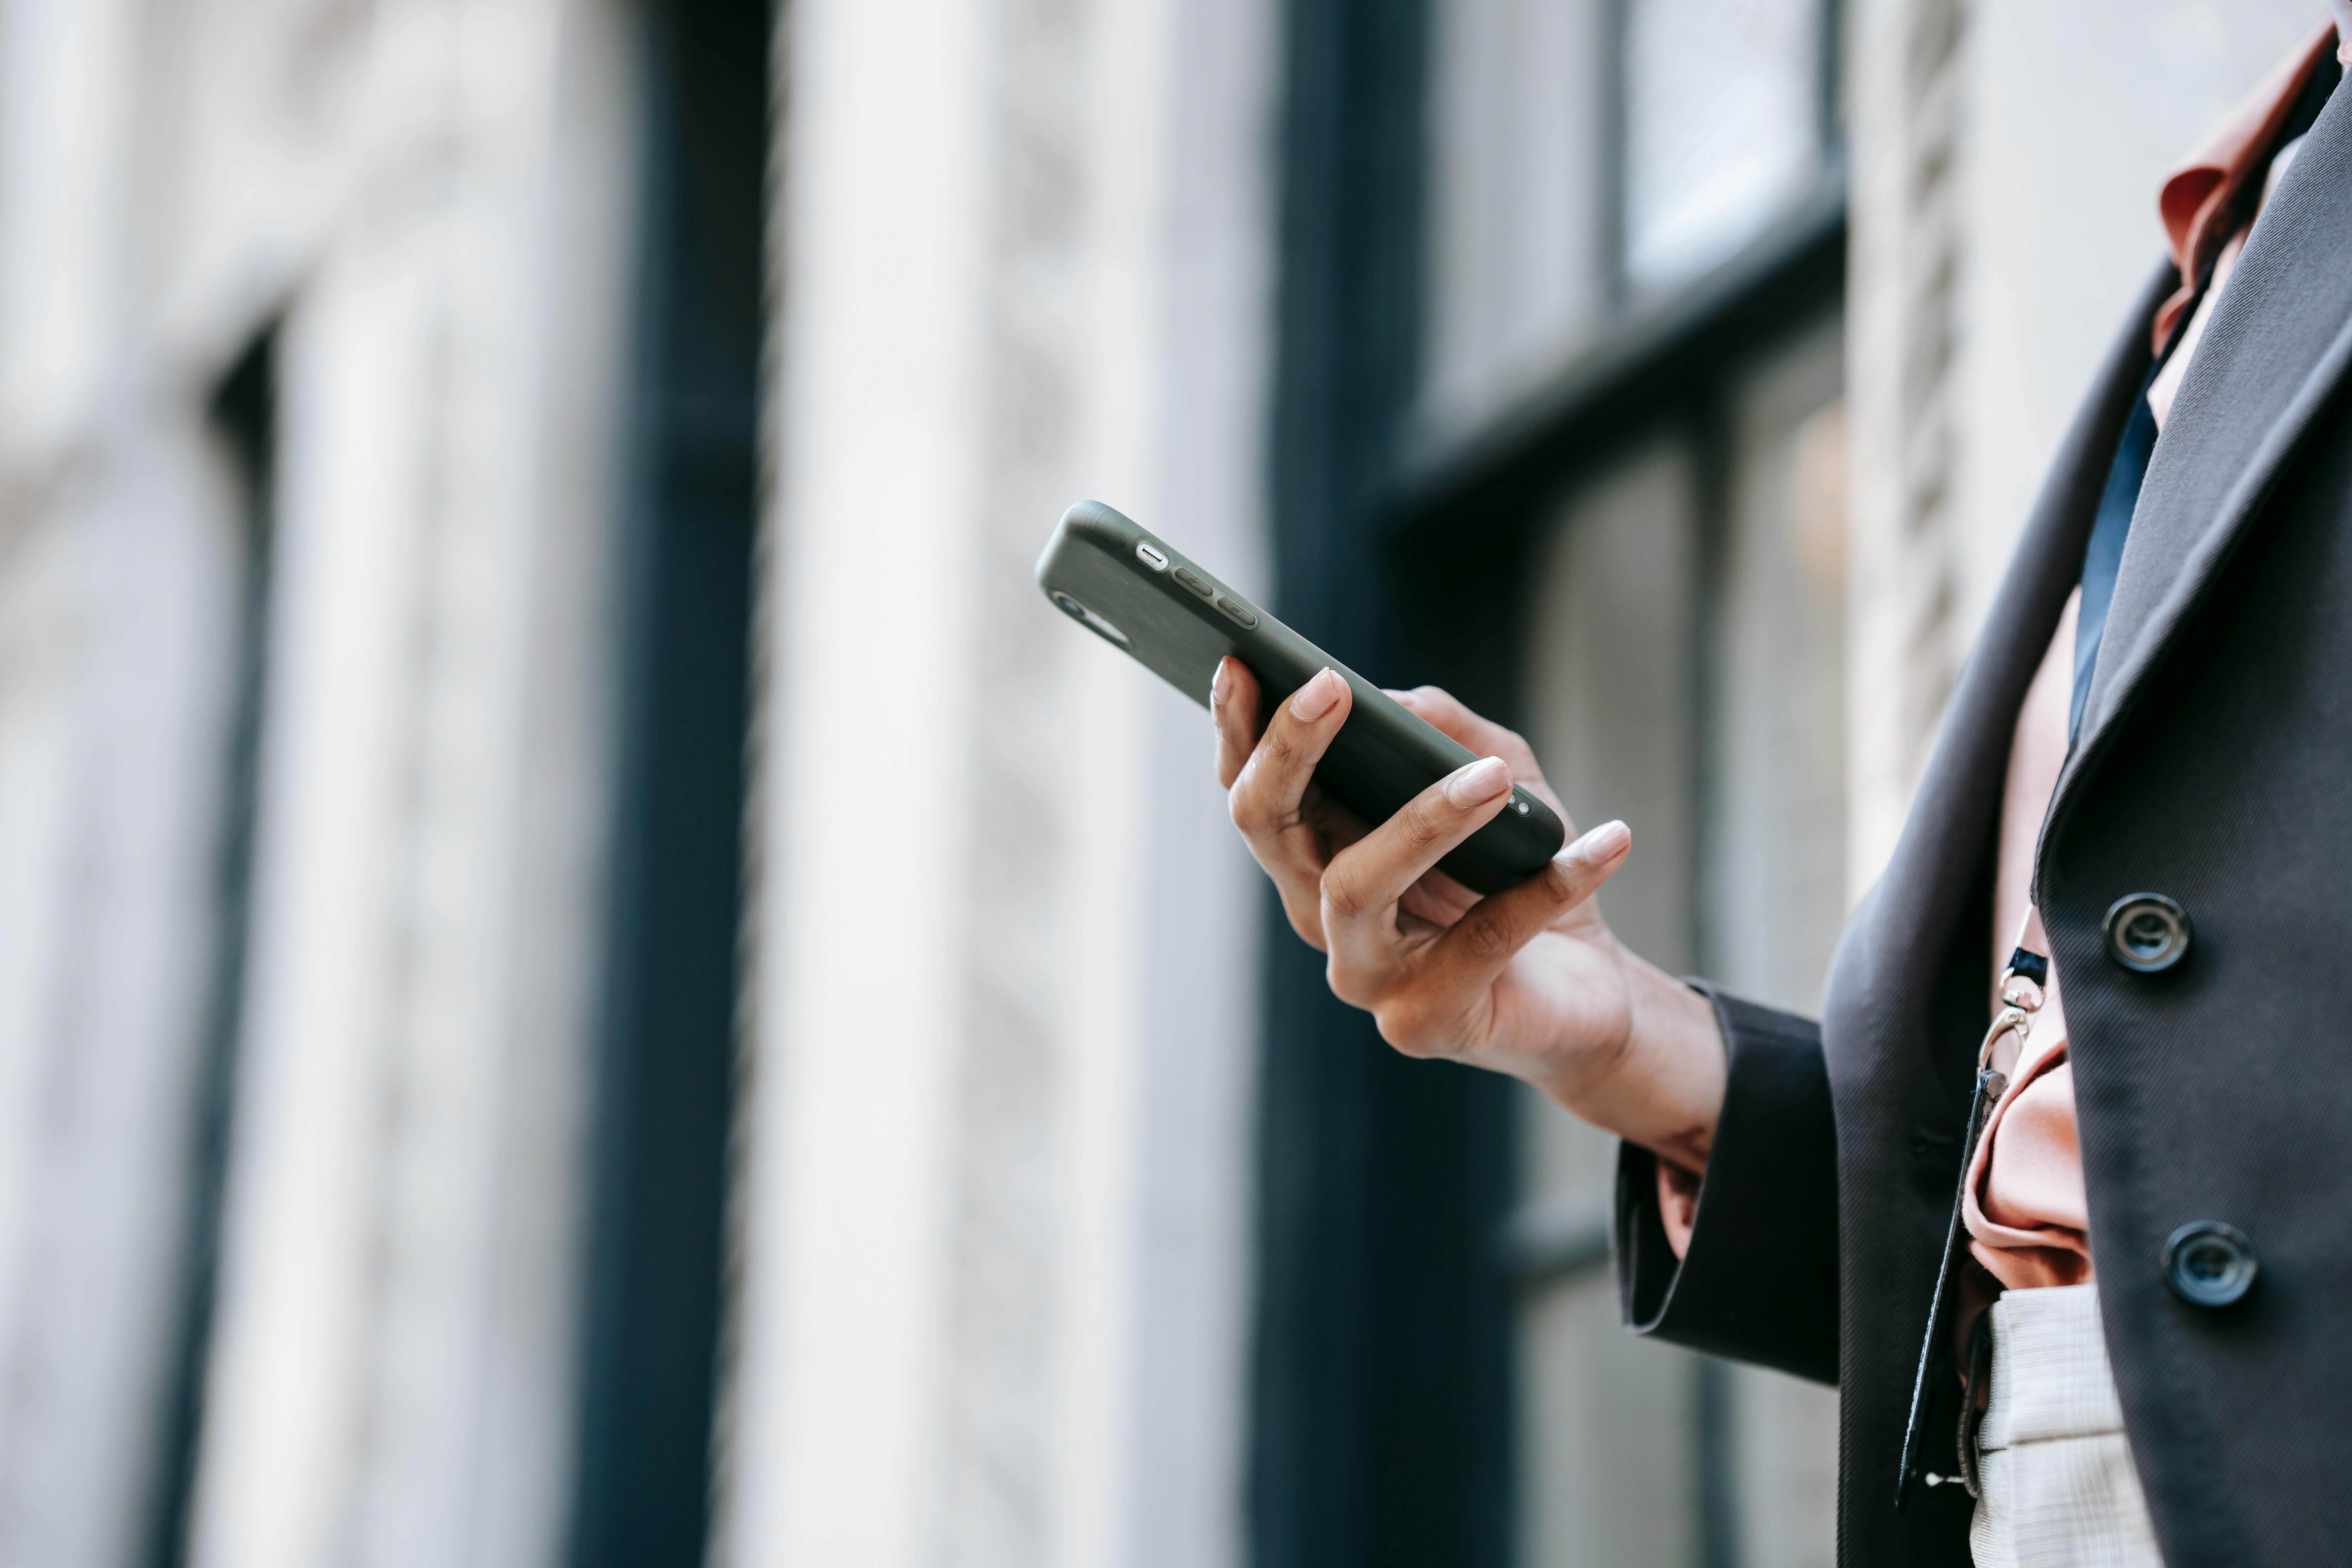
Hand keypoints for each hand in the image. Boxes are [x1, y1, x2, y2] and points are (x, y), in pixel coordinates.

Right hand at [1211, 657, 1725, 1170]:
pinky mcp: (1424, 1021)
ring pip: (1356, 884)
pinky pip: (1482, 941)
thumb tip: (1395, 701)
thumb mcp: (1500, 778)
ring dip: (1424, 820)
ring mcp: (1364, 975)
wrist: (1586, 991)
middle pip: (1268, 828)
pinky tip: (1606, 842)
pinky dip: (1549, 885)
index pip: (1255, 790)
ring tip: (1492, 778)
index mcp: (1319, 854)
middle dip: (1290, 750)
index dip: (1235, 729)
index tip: (1241, 661)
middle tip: (1330, 687)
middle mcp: (1320, 914)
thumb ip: (1446, 733)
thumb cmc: (1520, 873)